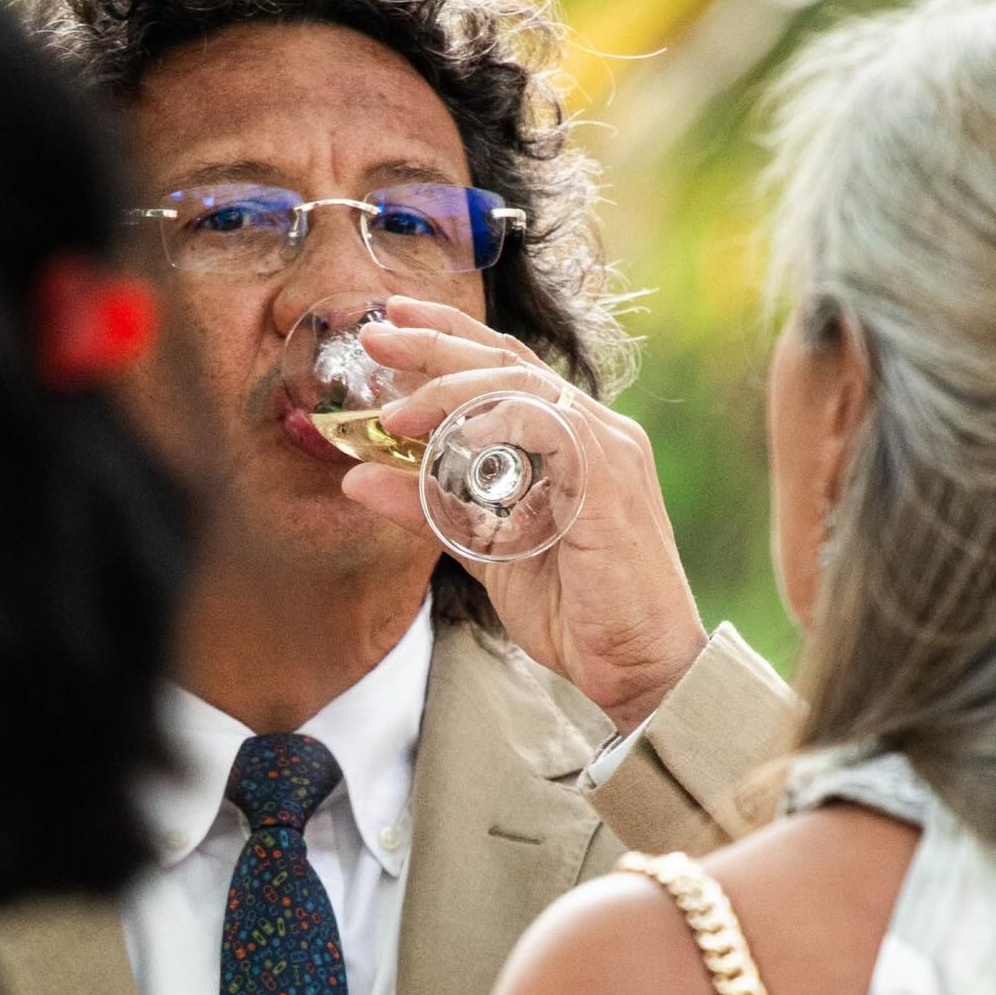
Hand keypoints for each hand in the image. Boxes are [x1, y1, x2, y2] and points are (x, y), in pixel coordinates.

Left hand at [344, 296, 708, 732]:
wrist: (640, 667)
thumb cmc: (576, 611)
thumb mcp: (482, 551)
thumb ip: (427, 509)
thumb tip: (355, 479)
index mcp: (572, 439)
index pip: (506, 370)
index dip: (447, 341)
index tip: (390, 328)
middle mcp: (595, 430)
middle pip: (510, 362)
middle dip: (437, 342)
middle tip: (377, 335)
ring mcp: (608, 448)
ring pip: (523, 386)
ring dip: (451, 391)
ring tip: (396, 412)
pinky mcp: (609, 478)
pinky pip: (546, 428)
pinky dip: (493, 427)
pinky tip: (448, 443)